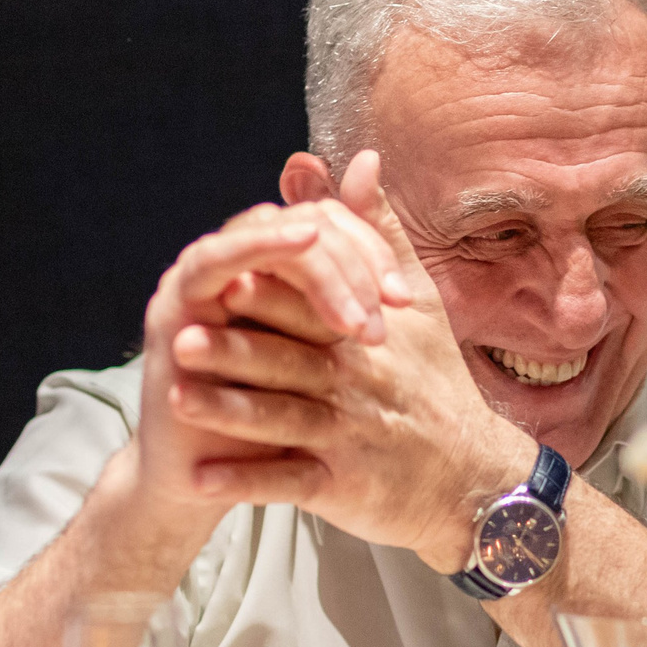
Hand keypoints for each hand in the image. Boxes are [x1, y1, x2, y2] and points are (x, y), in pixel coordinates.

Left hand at [172, 152, 529, 569]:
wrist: (471, 478)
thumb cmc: (434, 384)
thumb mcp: (420, 303)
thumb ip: (378, 232)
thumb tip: (360, 159)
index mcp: (364, 335)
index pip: (311, 304)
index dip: (268, 291)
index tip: (223, 277)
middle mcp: (355, 382)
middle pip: (287, 360)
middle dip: (235, 348)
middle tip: (180, 334)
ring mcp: (347, 437)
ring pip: (280, 420)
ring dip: (228, 411)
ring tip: (175, 396)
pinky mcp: (341, 487)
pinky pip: (285, 484)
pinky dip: (243, 482)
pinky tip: (199, 478)